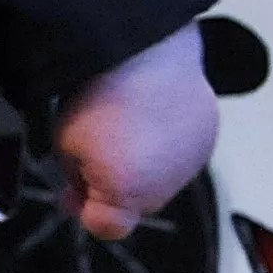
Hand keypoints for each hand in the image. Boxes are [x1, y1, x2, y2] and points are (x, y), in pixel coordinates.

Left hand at [53, 22, 217, 240]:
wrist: (144, 45)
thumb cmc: (100, 90)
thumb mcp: (65, 140)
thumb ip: (75, 178)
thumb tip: (80, 194)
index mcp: (128, 193)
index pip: (106, 227)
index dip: (84, 210)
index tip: (70, 192)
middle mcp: (167, 185)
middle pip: (135, 203)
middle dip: (114, 185)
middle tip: (91, 149)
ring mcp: (192, 160)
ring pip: (161, 178)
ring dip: (143, 164)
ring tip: (122, 122)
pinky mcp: (207, 135)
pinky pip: (180, 150)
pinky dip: (165, 140)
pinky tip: (148, 112)